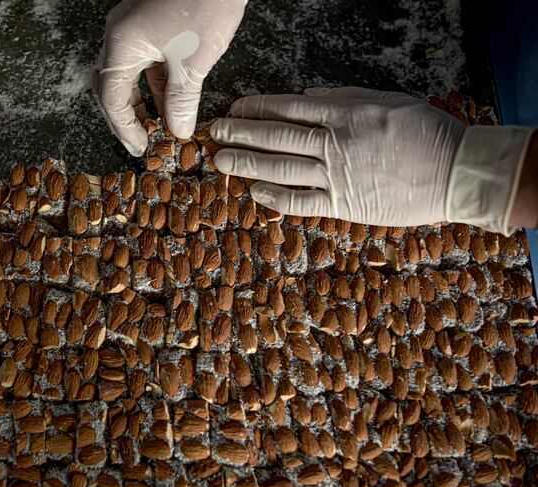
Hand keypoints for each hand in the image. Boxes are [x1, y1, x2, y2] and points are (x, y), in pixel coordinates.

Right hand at [93, 0, 245, 155]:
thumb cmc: (205, 1)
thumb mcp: (193, 61)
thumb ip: (182, 100)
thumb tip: (179, 130)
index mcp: (122, 43)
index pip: (111, 97)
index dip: (124, 127)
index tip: (141, 148)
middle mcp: (121, 34)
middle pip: (114, 85)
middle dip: (129, 117)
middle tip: (145, 141)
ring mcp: (136, 27)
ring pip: (132, 74)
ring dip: (145, 101)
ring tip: (163, 126)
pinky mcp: (153, 23)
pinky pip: (147, 61)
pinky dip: (157, 84)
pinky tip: (174, 100)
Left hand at [210, 87, 466, 226]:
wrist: (457, 171)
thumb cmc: (426, 131)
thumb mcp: (386, 100)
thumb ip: (343, 98)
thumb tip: (306, 97)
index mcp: (345, 113)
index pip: (288, 108)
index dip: (257, 107)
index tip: (236, 108)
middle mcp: (335, 142)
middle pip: (277, 136)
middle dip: (241, 132)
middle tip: (215, 132)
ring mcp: (337, 175)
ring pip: (281, 167)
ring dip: (247, 162)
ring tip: (221, 159)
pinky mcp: (344, 204)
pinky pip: (302, 201)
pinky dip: (275, 197)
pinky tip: (254, 191)